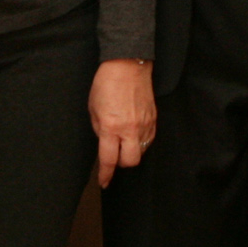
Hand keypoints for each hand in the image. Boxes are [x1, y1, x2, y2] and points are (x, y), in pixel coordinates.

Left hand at [90, 59, 155, 186]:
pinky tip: (134, 133)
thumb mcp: (93, 109)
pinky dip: (141, 141)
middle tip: (114, 156)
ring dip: (131, 151)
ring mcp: (144, 124)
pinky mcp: (153, 118)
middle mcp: (130, 128)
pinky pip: (149, 138)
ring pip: (141, 151)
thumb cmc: (106, 83)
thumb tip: (105, 142)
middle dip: (121, 163)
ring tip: (124, 141)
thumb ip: (100, 129)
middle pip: (130, 161)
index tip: (104, 181)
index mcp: (111, 127)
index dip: (106, 174)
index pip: (109, 159)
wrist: (128, 65)